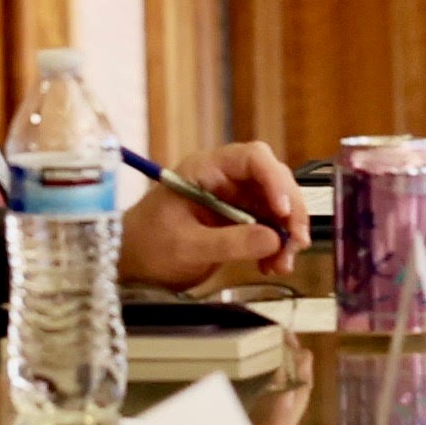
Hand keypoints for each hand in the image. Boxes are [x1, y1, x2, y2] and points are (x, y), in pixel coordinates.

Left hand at [118, 142, 298, 290]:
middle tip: (295, 242)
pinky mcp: (237, 221)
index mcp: (205, 170)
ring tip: (282, 264)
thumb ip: (230, 242)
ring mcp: (232, 199)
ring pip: (275, 205)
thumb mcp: (186, 246)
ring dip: (286, 233)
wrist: (131, 265)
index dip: (274, 180)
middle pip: (272, 180)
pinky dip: (276, 245)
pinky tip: (271, 266)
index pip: (252, 159)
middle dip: (289, 211)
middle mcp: (224, 179)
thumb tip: (274, 239)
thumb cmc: (147, 246)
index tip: (283, 211)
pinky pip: (268, 226)